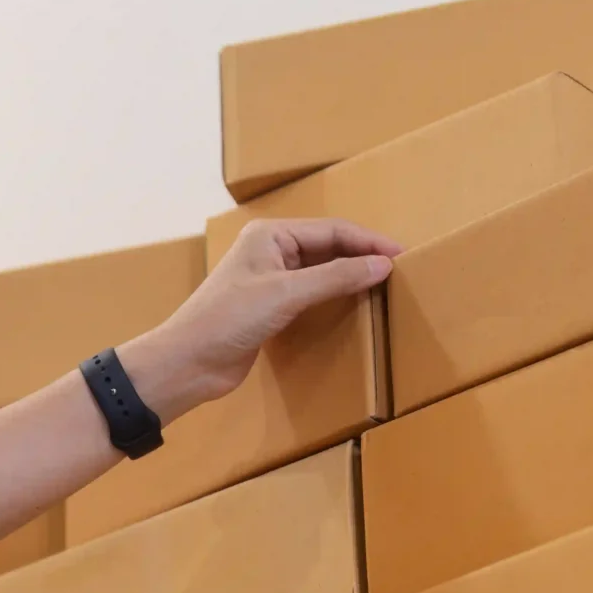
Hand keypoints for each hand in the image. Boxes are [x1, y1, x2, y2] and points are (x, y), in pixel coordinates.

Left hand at [120, 218, 400, 416]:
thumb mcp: (287, 294)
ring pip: (320, 271)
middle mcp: (270, 251)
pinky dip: (333, 296)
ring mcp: (268, 279)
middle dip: (361, 255)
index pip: (332, 230)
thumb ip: (336, 278)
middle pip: (327, 247)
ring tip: (383, 285)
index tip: (402, 256)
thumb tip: (382, 265)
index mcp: (270, 235)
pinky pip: (310, 294)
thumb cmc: (229, 319)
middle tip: (399, 270)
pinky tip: (352, 304)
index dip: (368, 241)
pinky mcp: (268, 307)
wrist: (189, 362)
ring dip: (349, 275)